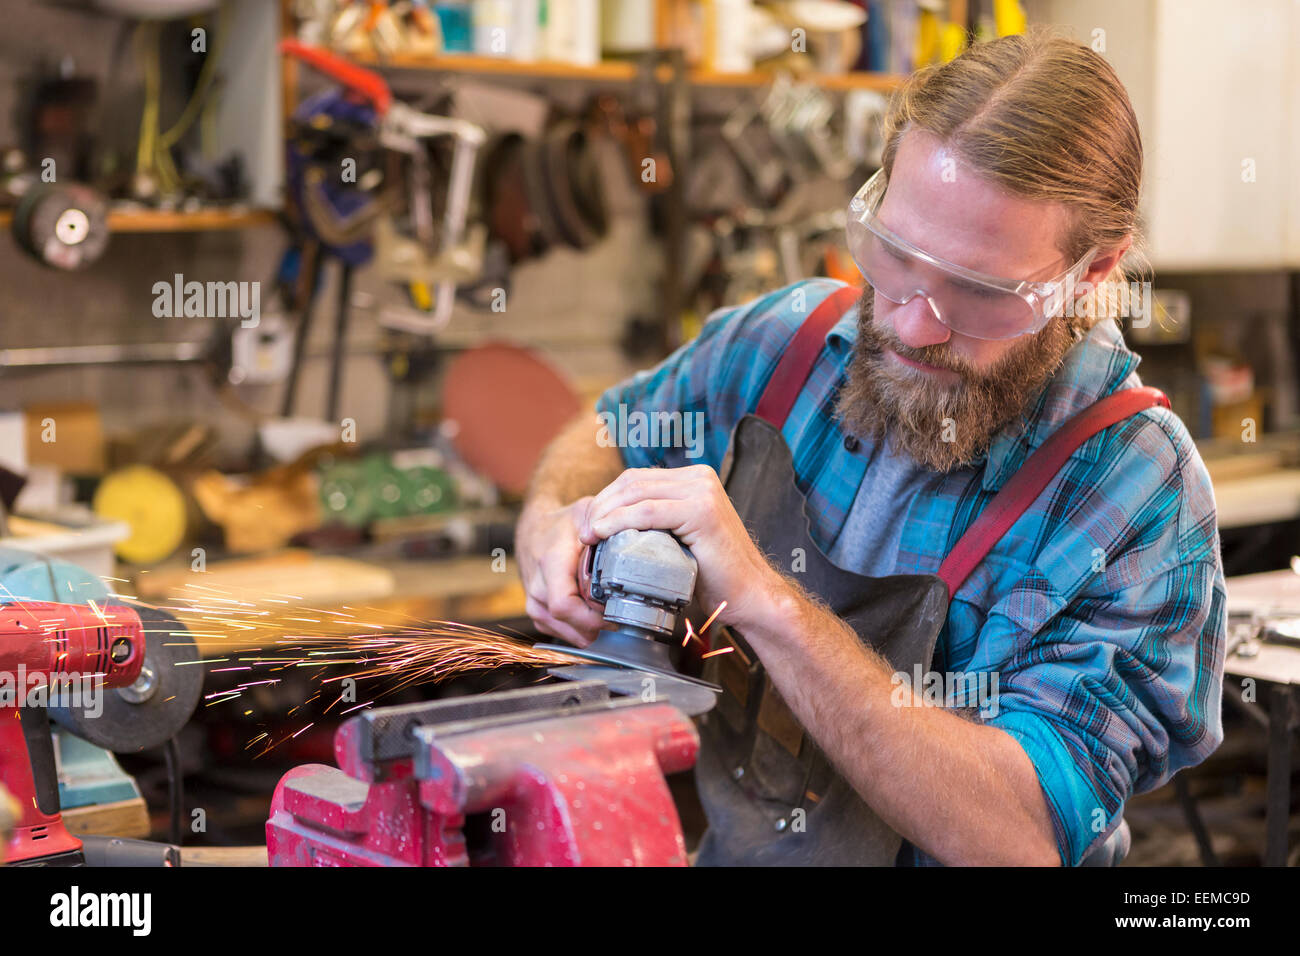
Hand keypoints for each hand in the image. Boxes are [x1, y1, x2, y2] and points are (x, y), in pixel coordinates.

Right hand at [516, 496, 605, 646]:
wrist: (534, 531)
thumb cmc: (561, 524)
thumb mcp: (584, 512)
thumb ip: (604, 520)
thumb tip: (623, 534)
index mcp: (551, 564)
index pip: (564, 605)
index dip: (592, 618)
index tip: (613, 613)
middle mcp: (538, 587)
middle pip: (569, 624)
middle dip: (597, 625)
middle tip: (619, 615)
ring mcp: (534, 602)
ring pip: (565, 633)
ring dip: (589, 630)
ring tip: (607, 613)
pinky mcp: (536, 612)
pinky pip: (560, 632)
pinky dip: (578, 629)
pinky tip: (591, 615)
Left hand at [578, 465, 786, 631]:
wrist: (749, 594)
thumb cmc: (713, 574)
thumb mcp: (680, 537)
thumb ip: (657, 521)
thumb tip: (615, 519)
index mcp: (695, 478)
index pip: (637, 479)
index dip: (607, 498)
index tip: (588, 524)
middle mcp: (700, 477)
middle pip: (632, 482)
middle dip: (601, 505)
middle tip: (583, 532)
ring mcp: (703, 491)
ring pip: (636, 493)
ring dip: (605, 514)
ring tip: (588, 537)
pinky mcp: (701, 510)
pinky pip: (647, 512)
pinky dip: (619, 521)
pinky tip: (602, 534)